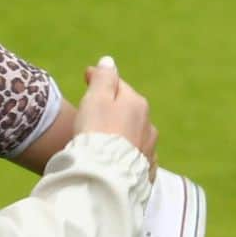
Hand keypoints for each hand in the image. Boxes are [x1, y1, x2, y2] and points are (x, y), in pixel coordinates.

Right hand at [74, 56, 157, 177]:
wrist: (106, 175)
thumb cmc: (96, 131)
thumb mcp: (96, 97)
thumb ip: (104, 77)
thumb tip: (109, 61)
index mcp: (137, 103)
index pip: (118, 85)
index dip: (100, 80)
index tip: (85, 77)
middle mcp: (149, 124)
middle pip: (128, 109)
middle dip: (113, 106)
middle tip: (93, 108)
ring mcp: (150, 149)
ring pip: (134, 133)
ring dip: (122, 131)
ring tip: (104, 137)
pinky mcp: (147, 171)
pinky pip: (135, 156)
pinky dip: (127, 152)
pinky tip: (117, 157)